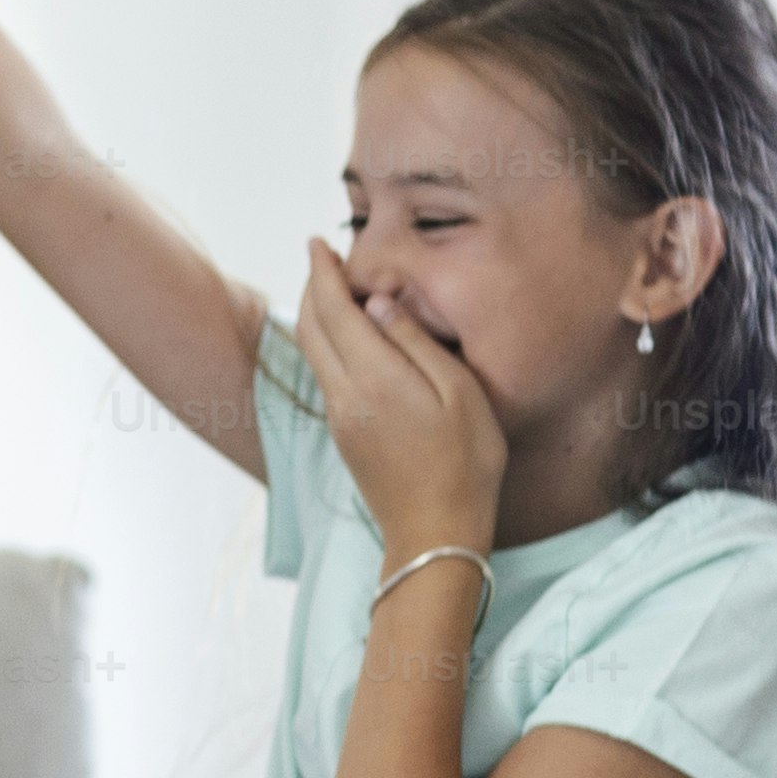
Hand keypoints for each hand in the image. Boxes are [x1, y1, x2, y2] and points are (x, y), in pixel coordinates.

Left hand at [294, 241, 509, 564]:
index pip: (333, 310)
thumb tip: (377, 302)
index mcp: (372, 378)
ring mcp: (339, 419)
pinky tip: (350, 338)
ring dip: (318, 316)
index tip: (317, 242)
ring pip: (314, 353)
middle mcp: (343, 396)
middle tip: (324, 259)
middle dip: (313, 288)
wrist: (435, 535)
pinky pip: (326, 375)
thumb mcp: (459, 393)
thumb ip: (414, 342)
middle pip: (311, 328)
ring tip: (337, 290)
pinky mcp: (344, 436)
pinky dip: (328, 343)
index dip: (323, 272)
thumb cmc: (464, 462)